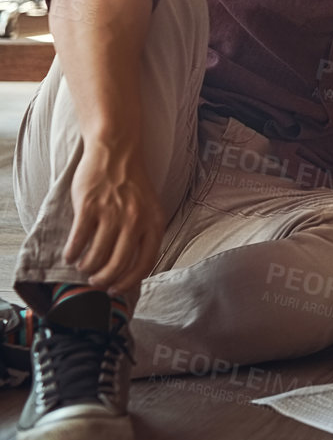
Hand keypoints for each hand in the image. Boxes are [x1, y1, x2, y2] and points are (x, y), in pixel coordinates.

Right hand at [64, 144, 164, 293]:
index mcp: (154, 222)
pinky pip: (79, 239)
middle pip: (119, 263)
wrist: (116, 151)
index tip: (117, 288)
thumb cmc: (132, 183)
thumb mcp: (150, 207)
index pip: (146, 262)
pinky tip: (70, 256)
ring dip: (87, 267)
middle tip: (96, 282)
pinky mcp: (90, 206)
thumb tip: (132, 266)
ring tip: (83, 267)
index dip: (130, 280)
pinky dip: (72, 253)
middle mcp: (135, 220)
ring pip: (97, 255)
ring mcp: (112, 213)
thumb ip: (145, 232)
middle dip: (105, 279)